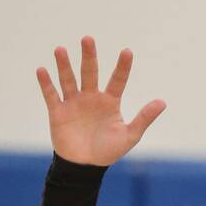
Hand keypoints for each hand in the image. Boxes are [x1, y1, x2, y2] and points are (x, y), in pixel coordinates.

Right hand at [35, 36, 165, 165]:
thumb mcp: (130, 136)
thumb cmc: (108, 151)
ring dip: (64, 65)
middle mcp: (91, 97)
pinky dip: (46, 83)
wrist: (84, 166)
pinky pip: (51, 95)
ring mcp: (73, 103)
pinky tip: (42, 70)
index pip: (117, 80)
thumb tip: (163, 102)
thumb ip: (144, 118)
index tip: (127, 51)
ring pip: (68, 80)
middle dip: (89, 56)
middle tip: (87, 38)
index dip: (123, 66)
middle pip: (90, 72)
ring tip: (60, 49)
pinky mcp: (58, 112)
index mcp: (110, 101)